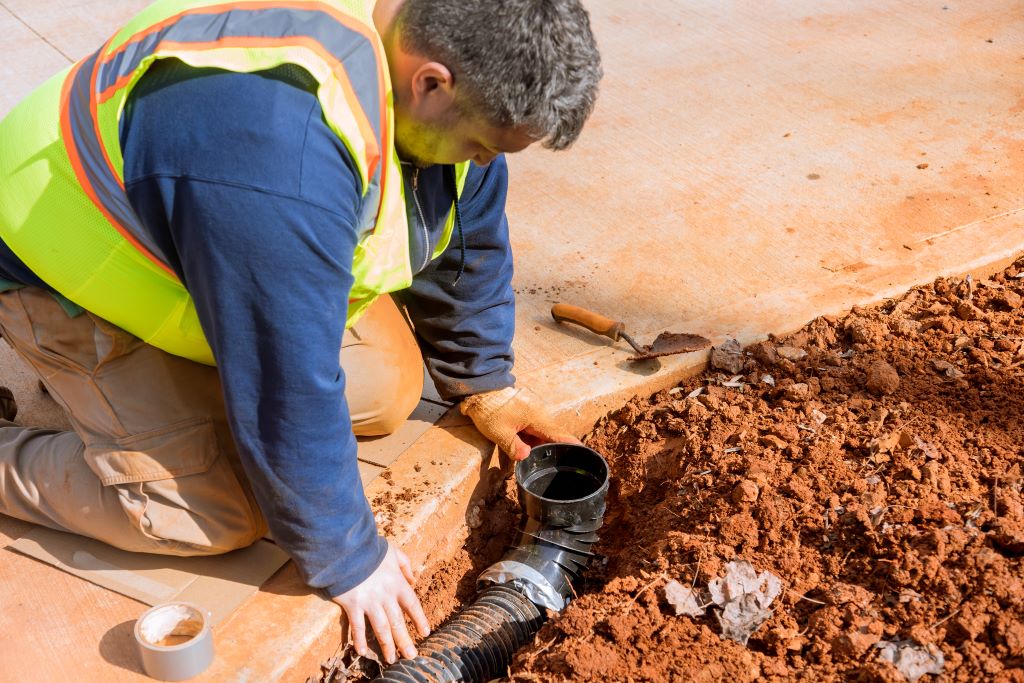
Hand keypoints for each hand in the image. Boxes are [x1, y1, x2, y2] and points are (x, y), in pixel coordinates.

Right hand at [333, 542, 428, 662]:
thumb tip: (413, 580)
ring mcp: (369, 601)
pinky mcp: (352, 604)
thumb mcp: (393, 551)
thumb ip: (405, 565)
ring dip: (387, 645)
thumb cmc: (370, 548)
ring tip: (391, 659)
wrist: (347, 548)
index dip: (419, 619)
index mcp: (397, 582)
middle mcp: (385, 595)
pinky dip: (359, 639)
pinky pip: (357, 626)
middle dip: (405, 640)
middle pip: (398, 622)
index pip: (412, 605)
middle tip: (411, 655)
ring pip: (381, 628)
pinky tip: (362, 651)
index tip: (425, 632)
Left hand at [460, 386, 580, 460]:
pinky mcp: (525, 412)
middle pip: (551, 436)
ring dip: (536, 444)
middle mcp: (539, 414)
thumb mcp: (499, 432)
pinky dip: (528, 438)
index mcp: (536, 418)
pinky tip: (519, 446)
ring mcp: (532, 412)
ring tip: (530, 456)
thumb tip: (526, 457)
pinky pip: (532, 428)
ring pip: (540, 433)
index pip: (558, 435)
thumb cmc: (489, 409)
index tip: (584, 452)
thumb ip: (513, 447)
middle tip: (554, 465)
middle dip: (550, 450)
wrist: (480, 389)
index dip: (571, 444)